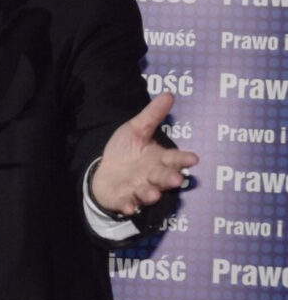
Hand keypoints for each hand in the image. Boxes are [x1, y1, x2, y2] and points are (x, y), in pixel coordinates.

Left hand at [91, 93, 198, 215]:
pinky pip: (127, 202)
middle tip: (176, 179)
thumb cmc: (125, 151)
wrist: (105, 173)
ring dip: (150, 193)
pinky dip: (129, 205)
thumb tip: (169, 93)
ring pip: (148, 192)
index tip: (194, 158)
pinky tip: (129, 206)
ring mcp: (138, 189)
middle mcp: (152, 176)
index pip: (173, 159)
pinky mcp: (123, 199)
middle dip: (169, 178)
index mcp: (158, 159)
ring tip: (153, 194)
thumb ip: (152, 115)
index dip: (183, 159)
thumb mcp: (136, 129)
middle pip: (163, 177)